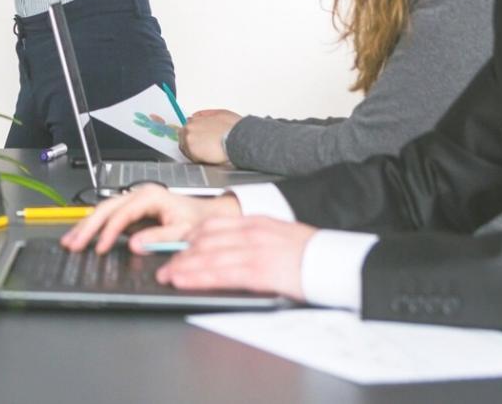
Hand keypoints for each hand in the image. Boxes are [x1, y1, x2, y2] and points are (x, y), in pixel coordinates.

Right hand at [61, 183, 240, 254]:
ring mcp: (134, 202)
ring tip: (71, 241)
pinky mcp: (132, 211)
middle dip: (88, 227)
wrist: (209, 216)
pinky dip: (94, 227)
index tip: (101, 248)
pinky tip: (84, 236)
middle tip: (73, 243)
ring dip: (86, 226)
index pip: (122, 214)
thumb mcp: (183, 231)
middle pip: (106, 208)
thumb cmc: (198, 221)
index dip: (109, 232)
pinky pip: (108, 217)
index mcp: (151, 197)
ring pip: (103, 211)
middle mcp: (139, 195)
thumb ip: (160, 237)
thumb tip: (135, 244)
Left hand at [156, 215, 312, 301]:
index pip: (213, 224)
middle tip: (164, 262)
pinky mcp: (259, 271)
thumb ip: (256, 239)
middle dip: (180, 253)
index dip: (190, 236)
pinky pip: (220, 273)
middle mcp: (251, 232)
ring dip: (183, 266)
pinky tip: (184, 280)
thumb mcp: (281, 236)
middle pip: (205, 239)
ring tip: (167, 274)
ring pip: (207, 256)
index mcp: (257, 222)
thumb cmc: (314, 253)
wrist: (338, 261)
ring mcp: (254, 251)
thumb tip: (235, 249)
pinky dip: (198, 276)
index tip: (177, 245)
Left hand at [180, 109, 240, 164]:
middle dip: (193, 142)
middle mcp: (189, 129)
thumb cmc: (233, 129)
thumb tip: (196, 116)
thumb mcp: (221, 114)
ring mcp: (189, 141)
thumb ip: (205, 114)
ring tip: (207, 152)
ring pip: (185, 148)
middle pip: (184, 138)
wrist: (238, 140)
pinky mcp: (192, 152)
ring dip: (193, 150)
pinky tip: (207, 156)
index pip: (187, 128)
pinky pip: (190, 157)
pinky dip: (196, 158)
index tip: (199, 139)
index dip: (194, 134)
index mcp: (195, 120)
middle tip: (204, 147)